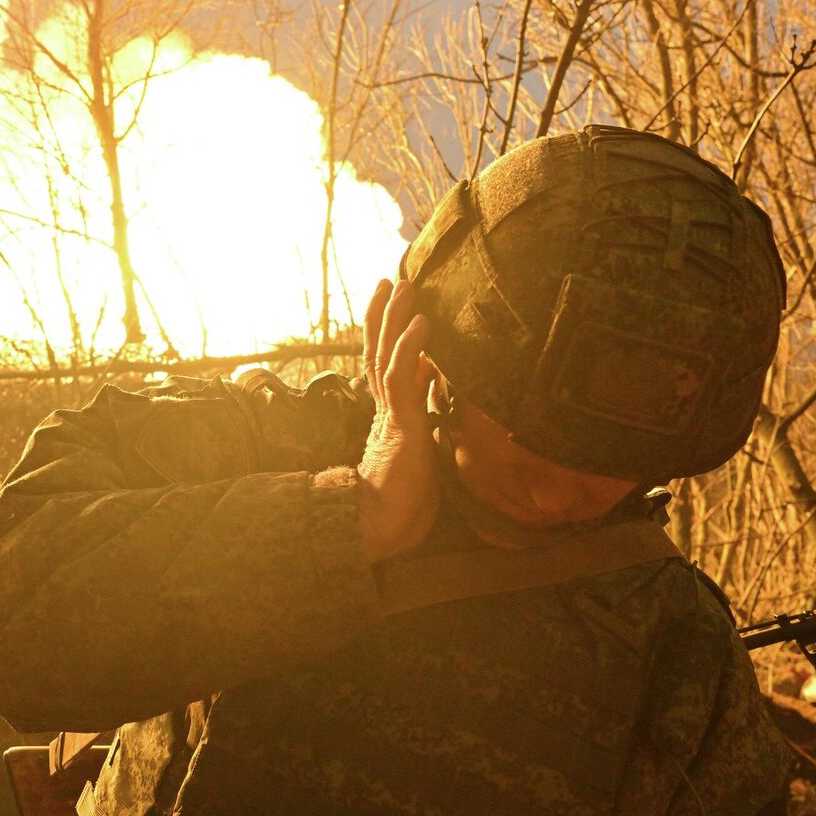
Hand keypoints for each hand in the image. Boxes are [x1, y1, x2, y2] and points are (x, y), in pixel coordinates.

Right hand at [357, 279, 439, 561]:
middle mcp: (385, 411)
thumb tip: (436, 423)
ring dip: (396, 318)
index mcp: (389, 420)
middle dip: (386, 315)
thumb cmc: (401, 512)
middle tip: (392, 281)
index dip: (392, 336)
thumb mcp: (423, 466)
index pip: (388, 368)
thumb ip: (426, 438)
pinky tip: (421, 322)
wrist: (378, 535)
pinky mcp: (399, 424)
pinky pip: (402, 378)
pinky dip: (410, 346)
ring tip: (403, 285)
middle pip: (380, 351)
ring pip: (387, 355)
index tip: (400, 309)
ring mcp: (390, 415)